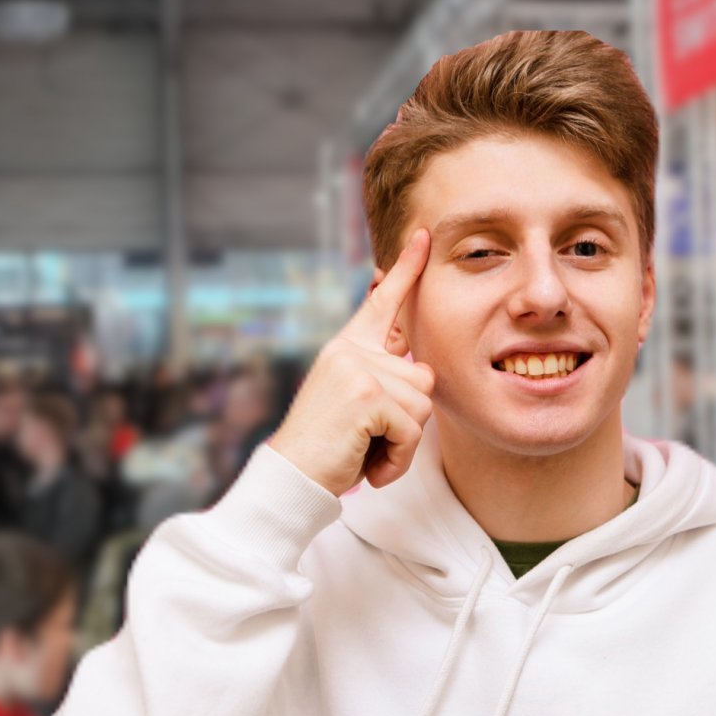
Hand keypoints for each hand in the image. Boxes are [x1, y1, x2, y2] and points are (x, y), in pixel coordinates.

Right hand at [269, 231, 434, 494]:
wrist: (292, 478)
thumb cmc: (328, 450)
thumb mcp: (354, 404)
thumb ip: (383, 378)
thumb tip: (423, 371)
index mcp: (348, 348)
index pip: (383, 303)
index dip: (407, 271)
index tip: (423, 237)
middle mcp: (351, 350)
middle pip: (423, 377)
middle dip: (408, 422)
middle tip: (369, 440)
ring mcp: (358, 369)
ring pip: (423, 406)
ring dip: (403, 444)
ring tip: (366, 451)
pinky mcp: (368, 394)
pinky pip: (413, 430)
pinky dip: (398, 459)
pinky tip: (370, 465)